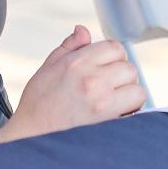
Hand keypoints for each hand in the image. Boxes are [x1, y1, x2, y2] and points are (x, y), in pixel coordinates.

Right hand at [5, 25, 143, 137]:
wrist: (30, 137)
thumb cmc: (38, 105)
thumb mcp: (48, 68)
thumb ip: (69, 47)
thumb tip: (83, 30)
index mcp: (77, 63)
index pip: (115, 48)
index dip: (113, 57)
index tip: (107, 69)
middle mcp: (92, 80)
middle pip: (129, 68)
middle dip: (122, 77)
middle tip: (110, 88)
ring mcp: (102, 102)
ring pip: (137, 90)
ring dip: (129, 96)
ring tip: (114, 103)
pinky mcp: (109, 123)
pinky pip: (135, 112)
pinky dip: (130, 114)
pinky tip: (116, 117)